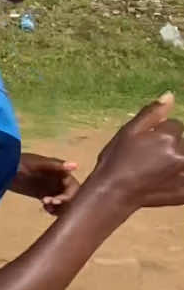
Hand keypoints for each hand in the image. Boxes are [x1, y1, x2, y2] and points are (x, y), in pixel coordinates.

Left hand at [13, 153, 80, 214]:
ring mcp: (51, 188)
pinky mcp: (43, 195)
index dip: (69, 196)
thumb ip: (56, 165)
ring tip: (46, 207)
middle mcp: (59, 181)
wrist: (3, 169)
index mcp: (61, 172)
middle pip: (70, 196)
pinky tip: (44, 209)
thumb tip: (75, 165)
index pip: (74, 187)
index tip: (57, 201)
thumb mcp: (38, 164)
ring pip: (63, 202)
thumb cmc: (21, 162)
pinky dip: (53, 209)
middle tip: (49, 204)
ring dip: (59, 208)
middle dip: (64, 203)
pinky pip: (54, 205)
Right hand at [91, 94, 183, 210]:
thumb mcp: (129, 131)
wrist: (112, 193)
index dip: (162, 132)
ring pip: (183, 158)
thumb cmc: (116, 160)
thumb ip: (152, 113)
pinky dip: (178, 177)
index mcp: (169, 137)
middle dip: (171, 146)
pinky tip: (164, 180)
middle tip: (151, 159)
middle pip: (182, 143)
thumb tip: (171, 95)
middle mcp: (182, 154)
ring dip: (175, 160)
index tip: (147, 143)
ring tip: (156, 169)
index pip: (176, 126)